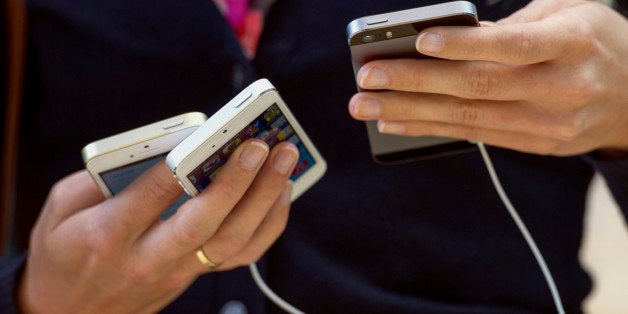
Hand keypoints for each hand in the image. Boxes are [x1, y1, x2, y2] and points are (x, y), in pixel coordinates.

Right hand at [18, 139, 298, 312]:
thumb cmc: (62, 253)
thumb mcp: (59, 209)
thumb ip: (102, 177)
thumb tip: (158, 147)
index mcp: (107, 235)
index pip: (152, 194)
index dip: (185, 162)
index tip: (211, 132)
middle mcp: (147, 258)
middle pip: (202, 222)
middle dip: (237, 181)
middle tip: (261, 145)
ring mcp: (175, 273)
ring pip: (231, 242)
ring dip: (264, 201)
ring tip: (285, 162)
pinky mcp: (192, 278)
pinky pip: (240, 256)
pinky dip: (268, 225)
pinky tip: (281, 193)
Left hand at [349, 0, 627, 155]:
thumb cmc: (593, 41)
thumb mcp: (569, 12)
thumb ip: (514, 24)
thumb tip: (449, 35)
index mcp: (572, 42)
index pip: (513, 45)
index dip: (465, 44)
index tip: (420, 40)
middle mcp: (561, 86)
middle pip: (477, 85)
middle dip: (415, 81)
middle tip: (367, 77)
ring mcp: (548, 123)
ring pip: (468, 116)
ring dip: (409, 111)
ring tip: (366, 106)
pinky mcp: (534, 144)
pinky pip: (475, 136)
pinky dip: (430, 129)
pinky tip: (396, 123)